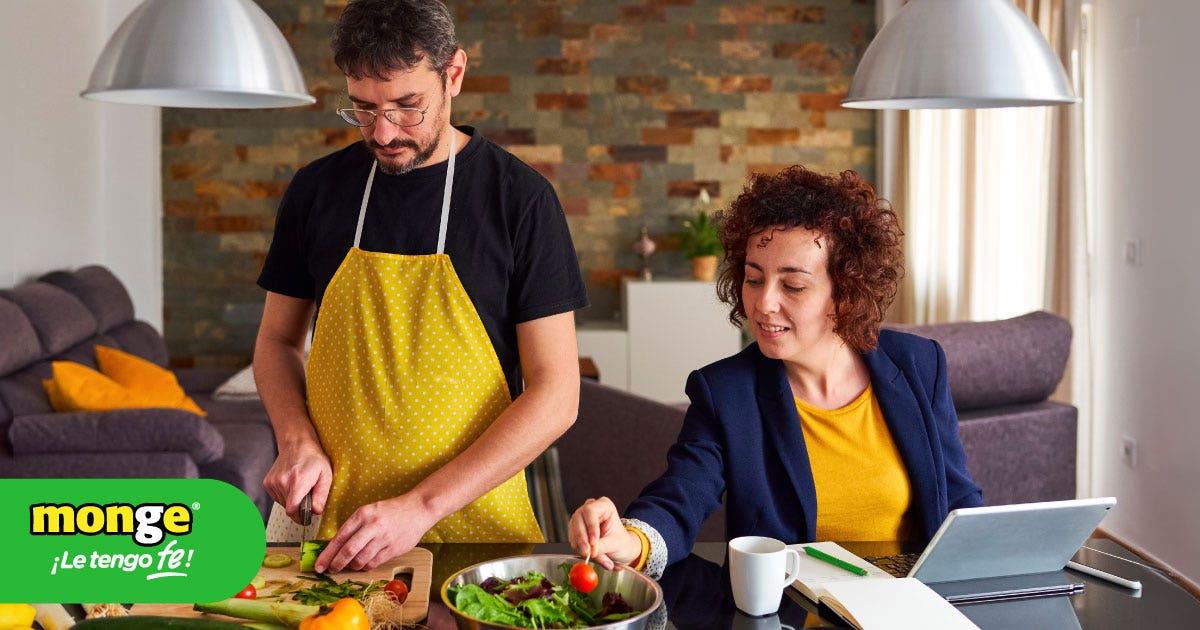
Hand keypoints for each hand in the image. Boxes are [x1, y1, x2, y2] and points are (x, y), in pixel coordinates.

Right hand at [263, 440, 331, 523]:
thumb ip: (321, 495)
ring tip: (299, 487)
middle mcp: (282, 482)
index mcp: (298, 481)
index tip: (306, 518)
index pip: (292, 510)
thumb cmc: (314, 460)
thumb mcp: (326, 475)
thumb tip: (316, 512)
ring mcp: (272, 482)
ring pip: (283, 503)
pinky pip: (277, 497)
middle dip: (299, 506)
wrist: (296, 444)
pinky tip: (291, 484)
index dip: (300, 518)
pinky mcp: (267, 483)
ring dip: (292, 500)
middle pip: (289, 508)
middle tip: (307, 494)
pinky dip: (285, 495)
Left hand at [315, 494, 436, 572]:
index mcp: (362, 514)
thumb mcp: (369, 512)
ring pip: (360, 560)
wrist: (418, 508)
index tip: (319, 565)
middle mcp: (372, 525)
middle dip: (336, 564)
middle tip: (330, 570)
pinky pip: (373, 563)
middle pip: (348, 551)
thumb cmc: (391, 510)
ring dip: (353, 566)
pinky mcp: (393, 549)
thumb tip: (335, 547)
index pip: (339, 537)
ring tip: (352, 564)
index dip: (327, 554)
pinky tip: (366, 563)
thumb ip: (355, 527)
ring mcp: (383, 538)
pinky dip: (366, 566)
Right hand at [568, 497, 641, 569]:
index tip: (593, 542)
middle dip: (582, 538)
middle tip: (587, 552)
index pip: (591, 511)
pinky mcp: (575, 530)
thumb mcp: (616, 544)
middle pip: (578, 519)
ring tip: (594, 557)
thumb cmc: (620, 542)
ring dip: (581, 547)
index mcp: (604, 505)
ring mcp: (580, 519)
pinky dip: (579, 550)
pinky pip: (572, 540)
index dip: (591, 526)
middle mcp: (589, 509)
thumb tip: (590, 552)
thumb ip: (603, 546)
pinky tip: (589, 555)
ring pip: (573, 531)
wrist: (619, 548)